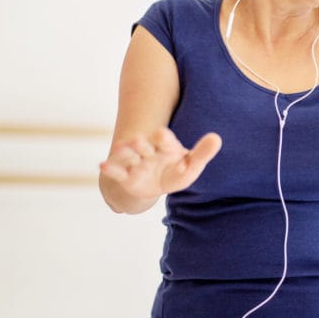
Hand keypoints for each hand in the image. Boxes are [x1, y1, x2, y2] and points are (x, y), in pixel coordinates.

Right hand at [99, 128, 221, 200]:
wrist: (155, 183)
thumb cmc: (177, 171)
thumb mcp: (192, 165)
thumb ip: (203, 153)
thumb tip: (217, 138)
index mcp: (166, 147)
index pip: (165, 141)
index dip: (163, 138)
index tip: (161, 135)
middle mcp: (149, 152)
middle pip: (145, 147)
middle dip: (141, 144)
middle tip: (138, 140)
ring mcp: (136, 163)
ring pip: (130, 157)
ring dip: (125, 153)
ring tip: (120, 148)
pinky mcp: (126, 177)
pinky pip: (118, 172)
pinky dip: (110, 169)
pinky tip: (101, 165)